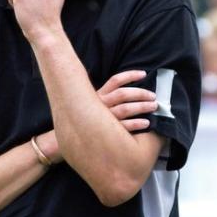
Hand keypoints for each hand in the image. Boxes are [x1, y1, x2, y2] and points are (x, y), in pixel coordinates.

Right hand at [35, 70, 156, 162]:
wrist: (62, 141)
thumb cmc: (82, 121)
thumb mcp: (91, 104)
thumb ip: (106, 96)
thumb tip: (126, 91)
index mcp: (97, 95)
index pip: (115, 80)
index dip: (130, 75)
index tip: (144, 74)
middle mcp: (99, 104)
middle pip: (123, 94)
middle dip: (140, 93)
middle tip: (154, 95)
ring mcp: (101, 118)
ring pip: (125, 109)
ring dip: (141, 107)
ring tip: (153, 107)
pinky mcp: (104, 133)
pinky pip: (123, 127)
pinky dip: (136, 124)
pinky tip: (146, 123)